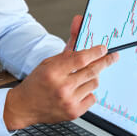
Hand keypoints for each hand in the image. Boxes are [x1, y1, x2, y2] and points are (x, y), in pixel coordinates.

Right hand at [3, 15, 118, 130]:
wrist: (24, 106)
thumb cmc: (36, 83)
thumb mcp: (48, 62)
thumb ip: (68, 47)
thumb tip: (78, 23)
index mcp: (53, 72)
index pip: (81, 59)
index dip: (95, 52)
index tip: (103, 49)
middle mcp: (62, 87)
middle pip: (92, 71)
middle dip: (105, 62)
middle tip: (113, 56)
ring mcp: (69, 101)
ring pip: (94, 83)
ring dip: (92, 77)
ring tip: (82, 77)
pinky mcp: (74, 112)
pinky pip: (92, 98)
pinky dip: (89, 92)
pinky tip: (79, 91)